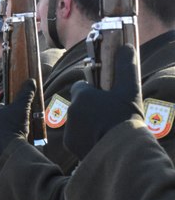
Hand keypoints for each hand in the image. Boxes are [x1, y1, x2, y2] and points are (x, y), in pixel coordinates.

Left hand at [0, 79, 35, 159]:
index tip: (19, 115)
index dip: (12, 110)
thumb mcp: (23, 107)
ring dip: (5, 130)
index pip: (3, 108)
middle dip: (8, 121)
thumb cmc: (15, 125)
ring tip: (16, 134)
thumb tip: (31, 80)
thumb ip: (26, 93)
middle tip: (19, 125)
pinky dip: (2, 140)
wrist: (10, 147)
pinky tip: (10, 141)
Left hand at [65, 44, 141, 159]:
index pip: (80, 87)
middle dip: (90, 107)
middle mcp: (71, 111)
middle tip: (107, 114)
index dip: (92, 90)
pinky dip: (85, 138)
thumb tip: (125, 48)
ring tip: (105, 128)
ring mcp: (69, 129)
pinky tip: (99, 139)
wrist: (121, 151)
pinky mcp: (70, 145)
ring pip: (77, 121)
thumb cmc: (125, 118)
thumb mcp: (129, 90)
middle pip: (79, 105)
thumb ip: (126, 67)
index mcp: (81, 96)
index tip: (103, 96)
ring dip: (87, 123)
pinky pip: (76, 137)